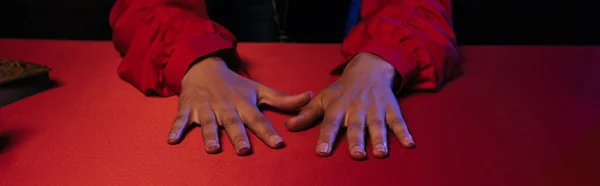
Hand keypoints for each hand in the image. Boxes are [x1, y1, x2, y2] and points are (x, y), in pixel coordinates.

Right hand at [169, 57, 311, 155]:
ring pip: (208, 123)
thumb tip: (309, 97)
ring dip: (209, 135)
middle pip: (233, 123)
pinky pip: (181, 120)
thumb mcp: (259, 90)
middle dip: (238, 136)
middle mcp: (226, 107)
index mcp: (243, 104)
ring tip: (212, 149)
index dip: (268, 132)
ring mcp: (206, 108)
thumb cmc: (235, 85)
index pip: (258, 120)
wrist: (203, 67)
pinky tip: (172, 141)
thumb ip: (283, 99)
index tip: (279, 144)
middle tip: (244, 151)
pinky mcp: (188, 109)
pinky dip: (176, 129)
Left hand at [285, 53, 414, 159]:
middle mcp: (356, 108)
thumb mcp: (323, 98)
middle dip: (356, 140)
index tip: (322, 152)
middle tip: (356, 155)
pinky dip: (404, 132)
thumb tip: (288, 126)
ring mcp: (375, 108)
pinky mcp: (390, 108)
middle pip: (356, 126)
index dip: (325, 137)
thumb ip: (307, 114)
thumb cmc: (342, 89)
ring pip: (377, 125)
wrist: (369, 68)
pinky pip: (398, 121)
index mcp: (338, 107)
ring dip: (380, 139)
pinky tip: (410, 144)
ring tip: (380, 153)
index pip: (330, 123)